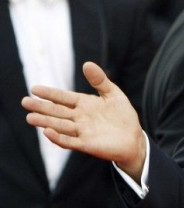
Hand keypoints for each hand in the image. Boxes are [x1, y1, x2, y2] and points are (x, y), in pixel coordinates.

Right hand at [21, 62, 146, 180]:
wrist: (134, 138)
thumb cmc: (123, 116)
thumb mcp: (113, 94)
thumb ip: (100, 80)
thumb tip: (87, 64)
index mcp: (84, 104)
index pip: (63, 97)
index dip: (50, 93)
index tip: (34, 89)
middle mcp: (80, 117)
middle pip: (57, 111)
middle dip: (41, 107)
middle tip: (25, 102)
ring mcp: (82, 131)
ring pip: (60, 126)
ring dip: (45, 122)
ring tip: (30, 117)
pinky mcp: (87, 144)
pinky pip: (70, 141)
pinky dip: (58, 137)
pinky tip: (47, 132)